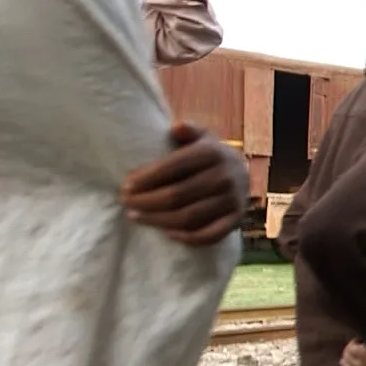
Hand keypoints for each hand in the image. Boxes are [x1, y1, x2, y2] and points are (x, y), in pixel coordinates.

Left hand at [121, 121, 248, 245]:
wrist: (241, 172)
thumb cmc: (208, 154)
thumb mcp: (201, 137)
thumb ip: (189, 130)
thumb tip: (176, 128)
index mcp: (213, 153)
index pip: (173, 168)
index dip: (146, 179)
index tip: (125, 186)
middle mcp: (225, 177)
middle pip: (176, 196)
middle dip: (145, 201)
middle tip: (125, 203)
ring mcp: (232, 200)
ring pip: (188, 218)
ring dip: (157, 220)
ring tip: (135, 216)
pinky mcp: (236, 220)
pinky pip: (209, 236)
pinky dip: (187, 238)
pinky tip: (166, 233)